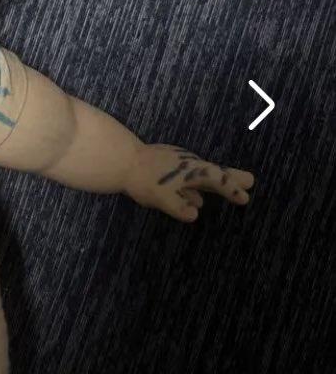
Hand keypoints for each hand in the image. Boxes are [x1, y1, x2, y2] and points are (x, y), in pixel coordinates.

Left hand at [124, 144, 254, 222]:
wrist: (122, 160)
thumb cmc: (142, 179)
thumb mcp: (161, 198)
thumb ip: (178, 207)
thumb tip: (195, 214)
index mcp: (192, 171)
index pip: (218, 180)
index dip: (232, 189)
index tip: (245, 197)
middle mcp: (189, 165)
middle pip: (215, 173)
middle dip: (232, 179)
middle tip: (251, 181)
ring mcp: (178, 164)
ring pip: (201, 176)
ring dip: (215, 185)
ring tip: (227, 191)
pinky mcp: (168, 165)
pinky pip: (187, 179)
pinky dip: (196, 188)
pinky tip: (196, 199)